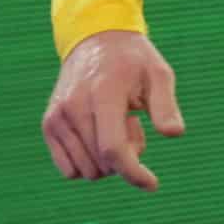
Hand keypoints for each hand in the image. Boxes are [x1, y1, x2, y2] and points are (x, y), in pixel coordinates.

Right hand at [41, 30, 183, 190]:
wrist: (96, 39)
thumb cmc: (134, 60)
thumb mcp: (159, 74)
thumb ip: (166, 105)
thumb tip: (175, 133)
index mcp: (103, 94)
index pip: (113, 148)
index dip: (134, 172)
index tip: (152, 184)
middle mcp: (74, 107)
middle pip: (102, 164)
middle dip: (127, 159)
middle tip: (135, 125)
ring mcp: (57, 117)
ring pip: (85, 171)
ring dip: (108, 162)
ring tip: (117, 126)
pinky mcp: (49, 125)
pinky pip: (68, 169)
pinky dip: (88, 163)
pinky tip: (100, 136)